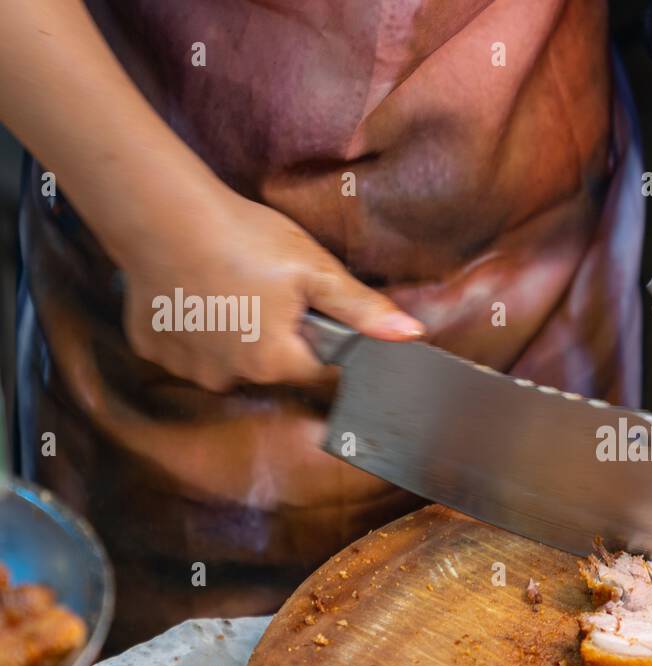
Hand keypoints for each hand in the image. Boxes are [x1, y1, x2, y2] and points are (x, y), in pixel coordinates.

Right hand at [117, 187, 423, 390]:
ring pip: (227, 360)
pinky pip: (186, 348)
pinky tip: (195, 293)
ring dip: (233, 335)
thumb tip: (409, 335)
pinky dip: (193, 328)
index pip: (317, 367)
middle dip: (276, 336)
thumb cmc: (244, 238)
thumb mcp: (314, 270)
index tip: (305, 305)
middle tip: (264, 288)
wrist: (162, 212)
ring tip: (228, 288)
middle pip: (271, 365)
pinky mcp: (152, 348)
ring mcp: (186, 366)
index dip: (320, 336)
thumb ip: (362, 309)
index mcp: (274, 362)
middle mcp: (228, 377)